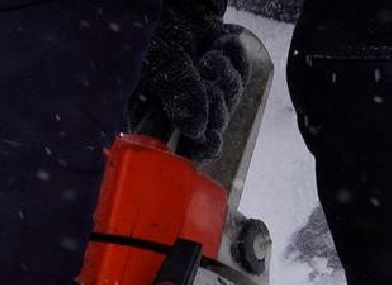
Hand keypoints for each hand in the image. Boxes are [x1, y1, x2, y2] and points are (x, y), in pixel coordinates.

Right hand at [131, 4, 248, 160]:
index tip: (211, 140)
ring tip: (211, 54)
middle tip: (207, 75)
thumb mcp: (162, 61)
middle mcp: (176, 106)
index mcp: (151, 112)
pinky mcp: (220, 70)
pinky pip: (240, 77)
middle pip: (210, 127)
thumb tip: (196, 131)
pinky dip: (236, 59)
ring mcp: (200, 89)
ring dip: (226, 76)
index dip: (196, 148)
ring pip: (228, 102)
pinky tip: (222, 43)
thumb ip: (179, 95)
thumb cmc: (157, 28)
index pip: (176, 147)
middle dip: (216, 102)